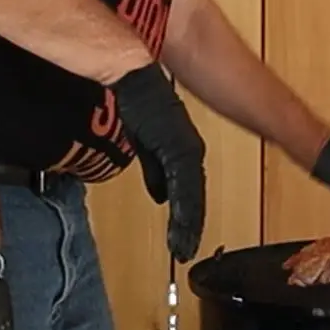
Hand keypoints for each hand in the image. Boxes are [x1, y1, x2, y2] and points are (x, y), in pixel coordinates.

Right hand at [108, 62, 206, 262]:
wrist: (134, 79)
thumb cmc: (141, 103)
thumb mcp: (147, 146)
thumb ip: (156, 173)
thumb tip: (160, 198)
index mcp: (186, 153)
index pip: (190, 193)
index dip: (189, 217)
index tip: (186, 239)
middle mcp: (193, 153)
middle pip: (195, 199)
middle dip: (192, 227)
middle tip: (187, 250)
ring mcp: (188, 152)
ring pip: (193, 198)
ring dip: (189, 225)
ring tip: (184, 248)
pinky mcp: (180, 149)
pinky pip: (185, 187)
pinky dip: (184, 210)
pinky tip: (181, 225)